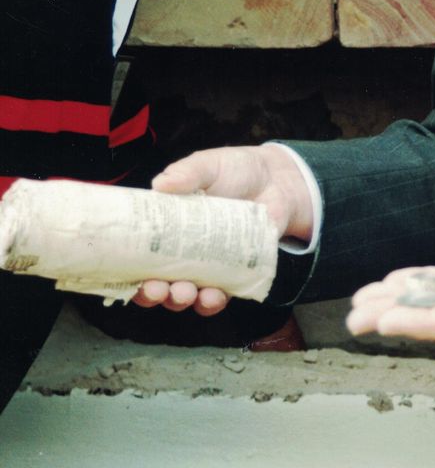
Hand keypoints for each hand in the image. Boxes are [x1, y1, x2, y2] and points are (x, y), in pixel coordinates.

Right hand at [132, 144, 314, 313]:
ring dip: (180, 300)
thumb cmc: (236, 171)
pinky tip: (213, 296)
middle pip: (157, 281)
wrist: (277, 181)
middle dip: (152, 293)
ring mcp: (207, 264)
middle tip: (157, 289)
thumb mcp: (208, 165)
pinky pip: (219, 296)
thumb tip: (160, 184)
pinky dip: (213, 302)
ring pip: (185, 294)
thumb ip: (187, 173)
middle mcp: (182, 250)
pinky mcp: (232, 273)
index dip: (127, 268)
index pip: (138, 251)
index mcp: (167, 225)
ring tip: (184, 293)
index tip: (124, 274)